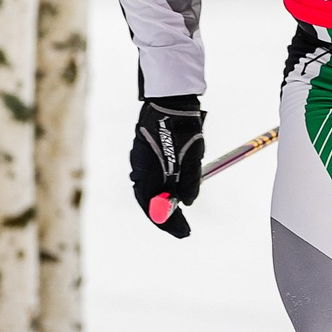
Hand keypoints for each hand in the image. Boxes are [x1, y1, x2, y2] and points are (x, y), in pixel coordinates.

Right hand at [129, 95, 203, 237]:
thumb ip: (189, 182)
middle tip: (183, 229)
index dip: (168, 223)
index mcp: (148, 171)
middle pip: (149, 202)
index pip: (153, 207)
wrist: (172, 99)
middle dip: (165, 217)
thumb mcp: (193, 158)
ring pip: (149, 191)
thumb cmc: (183, 126)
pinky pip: (150, 179)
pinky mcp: (144, 154)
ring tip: (180, 216)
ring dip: (163, 205)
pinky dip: (161, 191)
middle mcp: (139, 168)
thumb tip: (186, 203)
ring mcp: (140, 161)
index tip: (184, 232)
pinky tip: (173, 195)